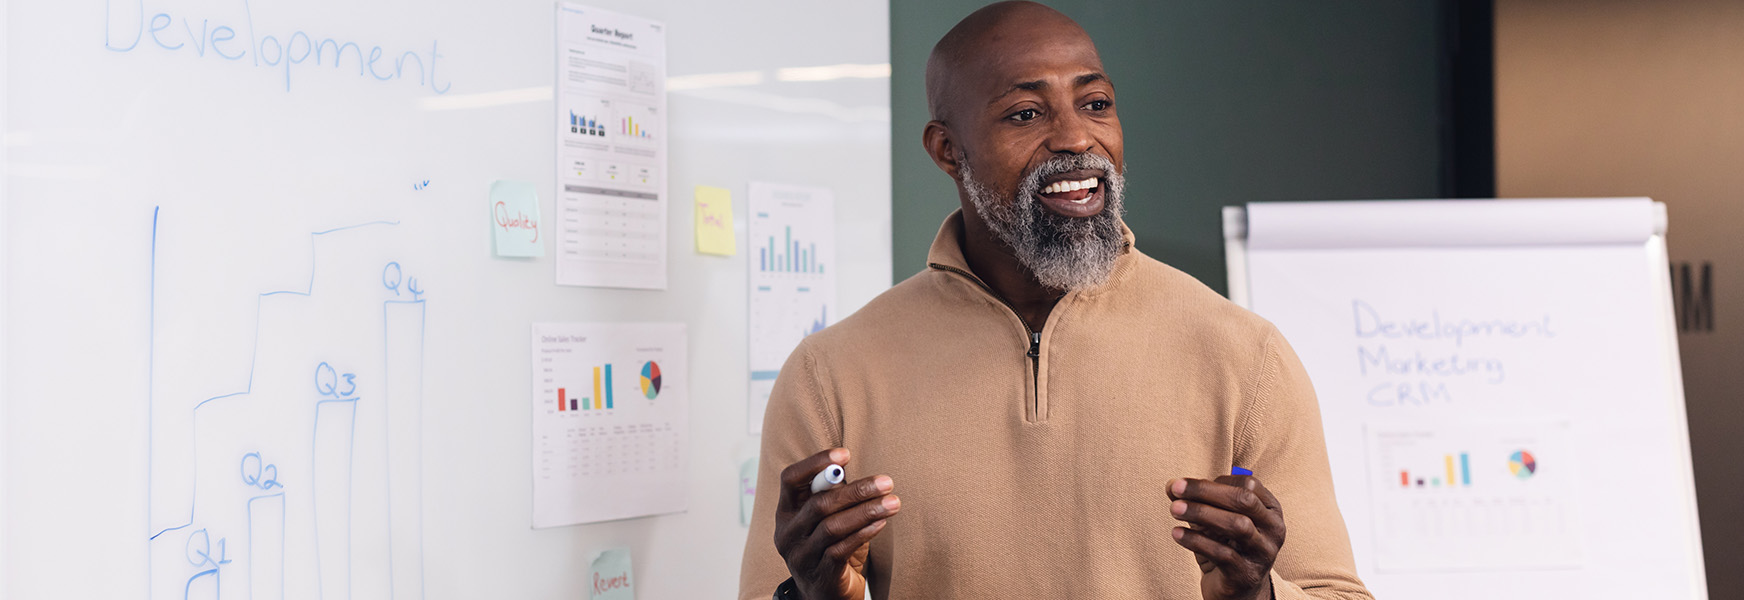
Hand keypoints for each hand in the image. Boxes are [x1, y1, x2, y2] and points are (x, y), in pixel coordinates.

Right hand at [774, 448, 899, 599]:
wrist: (826, 594)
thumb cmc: (830, 548)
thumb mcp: (828, 519)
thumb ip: (832, 496)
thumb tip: (847, 466)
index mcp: (785, 512)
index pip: (790, 479)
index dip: (815, 463)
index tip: (845, 454)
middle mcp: (787, 533)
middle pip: (819, 504)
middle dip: (856, 490)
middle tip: (886, 482)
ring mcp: (801, 557)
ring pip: (832, 527)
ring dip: (866, 511)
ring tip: (893, 502)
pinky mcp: (820, 575)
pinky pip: (842, 549)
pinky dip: (864, 533)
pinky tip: (881, 523)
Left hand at [1167, 475, 1284, 599]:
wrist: (1237, 589)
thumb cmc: (1227, 545)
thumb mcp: (1213, 520)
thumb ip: (1195, 500)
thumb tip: (1170, 485)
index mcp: (1271, 510)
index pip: (1248, 485)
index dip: (1216, 481)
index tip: (1187, 484)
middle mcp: (1273, 530)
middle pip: (1244, 500)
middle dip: (1206, 491)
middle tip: (1175, 488)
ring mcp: (1263, 553)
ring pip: (1237, 525)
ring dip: (1202, 513)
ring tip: (1174, 509)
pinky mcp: (1246, 574)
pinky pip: (1222, 553)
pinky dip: (1196, 540)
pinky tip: (1176, 533)